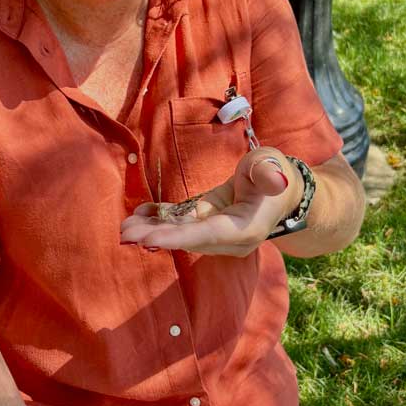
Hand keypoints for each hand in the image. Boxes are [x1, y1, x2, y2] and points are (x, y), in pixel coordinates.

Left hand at [120, 148, 301, 257]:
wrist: (281, 192)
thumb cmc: (275, 173)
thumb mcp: (272, 165)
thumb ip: (269, 172)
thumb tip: (275, 179)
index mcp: (245, 229)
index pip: (207, 234)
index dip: (177, 236)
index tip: (149, 239)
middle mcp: (228, 239)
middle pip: (188, 238)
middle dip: (156, 236)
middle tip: (124, 233)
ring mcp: (216, 235)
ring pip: (181, 233)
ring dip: (152, 230)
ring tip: (124, 227)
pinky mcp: (207, 225)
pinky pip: (181, 224)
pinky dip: (160, 220)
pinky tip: (139, 214)